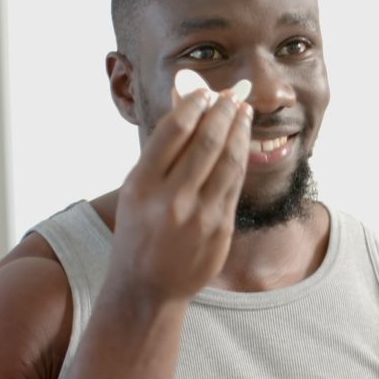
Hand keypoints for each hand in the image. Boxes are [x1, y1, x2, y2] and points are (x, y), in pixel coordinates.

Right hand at [107, 86, 253, 304]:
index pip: (174, 130)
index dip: (195, 105)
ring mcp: (199, 216)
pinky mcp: (220, 229)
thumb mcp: (136, 190)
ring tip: (243, 111)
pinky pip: (235, 184)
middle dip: (224, 111)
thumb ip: (160, 151)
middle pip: (206, 141)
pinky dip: (240, 157)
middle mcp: (171, 199)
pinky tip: (242, 142)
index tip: (206, 92)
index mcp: (142, 185)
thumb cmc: (138, 231)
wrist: (147, 287)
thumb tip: (183, 101)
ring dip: (239, 130)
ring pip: (228, 160)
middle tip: (233, 94)